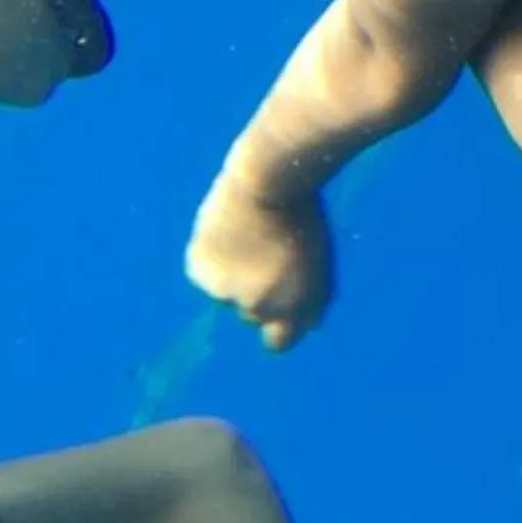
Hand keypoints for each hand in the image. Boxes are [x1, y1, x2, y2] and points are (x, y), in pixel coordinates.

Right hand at [186, 172, 333, 351]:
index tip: (281, 313)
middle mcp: (258, 306)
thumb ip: (317, 296)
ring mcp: (226, 291)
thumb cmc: (305, 213)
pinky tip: (228, 232)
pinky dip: (214, 260)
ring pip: (228, 294)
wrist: (270, 178)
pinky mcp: (200, 270)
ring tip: (250, 236)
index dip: (280, 328)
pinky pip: (207, 275)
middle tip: (271, 253)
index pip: (280, 343)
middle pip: (254, 315)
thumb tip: (312, 327)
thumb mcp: (321, 259)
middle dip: (261, 293)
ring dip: (235, 275)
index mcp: (292, 306)